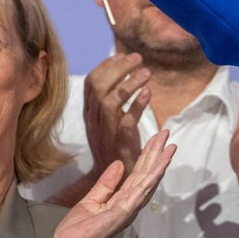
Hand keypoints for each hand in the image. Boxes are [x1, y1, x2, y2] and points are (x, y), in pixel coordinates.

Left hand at [50, 129, 175, 237]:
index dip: (147, 157)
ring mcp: (129, 207)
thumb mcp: (92, 199)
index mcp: (122, 200)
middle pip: (146, 174)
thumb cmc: (78, 230)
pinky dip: (153, 177)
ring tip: (170, 146)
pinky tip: (160, 165)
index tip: (156, 140)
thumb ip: (107, 183)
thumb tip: (119, 164)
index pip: (138, 174)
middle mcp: (130, 203)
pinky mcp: (124, 211)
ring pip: (149, 180)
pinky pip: (141, 190)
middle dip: (157, 154)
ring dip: (161, 163)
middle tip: (166, 134)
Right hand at [82, 52, 150, 173]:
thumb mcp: (109, 121)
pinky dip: (137, 106)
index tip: (122, 55)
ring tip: (147, 72)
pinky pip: (126, 121)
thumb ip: (113, 99)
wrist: (115, 182)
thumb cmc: (116, 147)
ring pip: (110, 101)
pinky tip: (148, 93)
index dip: (106, 66)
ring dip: (129, 83)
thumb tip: (123, 71)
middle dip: (119, 68)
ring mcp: (105, 133)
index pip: (91, 83)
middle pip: (99, 87)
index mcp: (90, 114)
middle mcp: (94, 122)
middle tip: (138, 58)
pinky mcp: (120, 144)